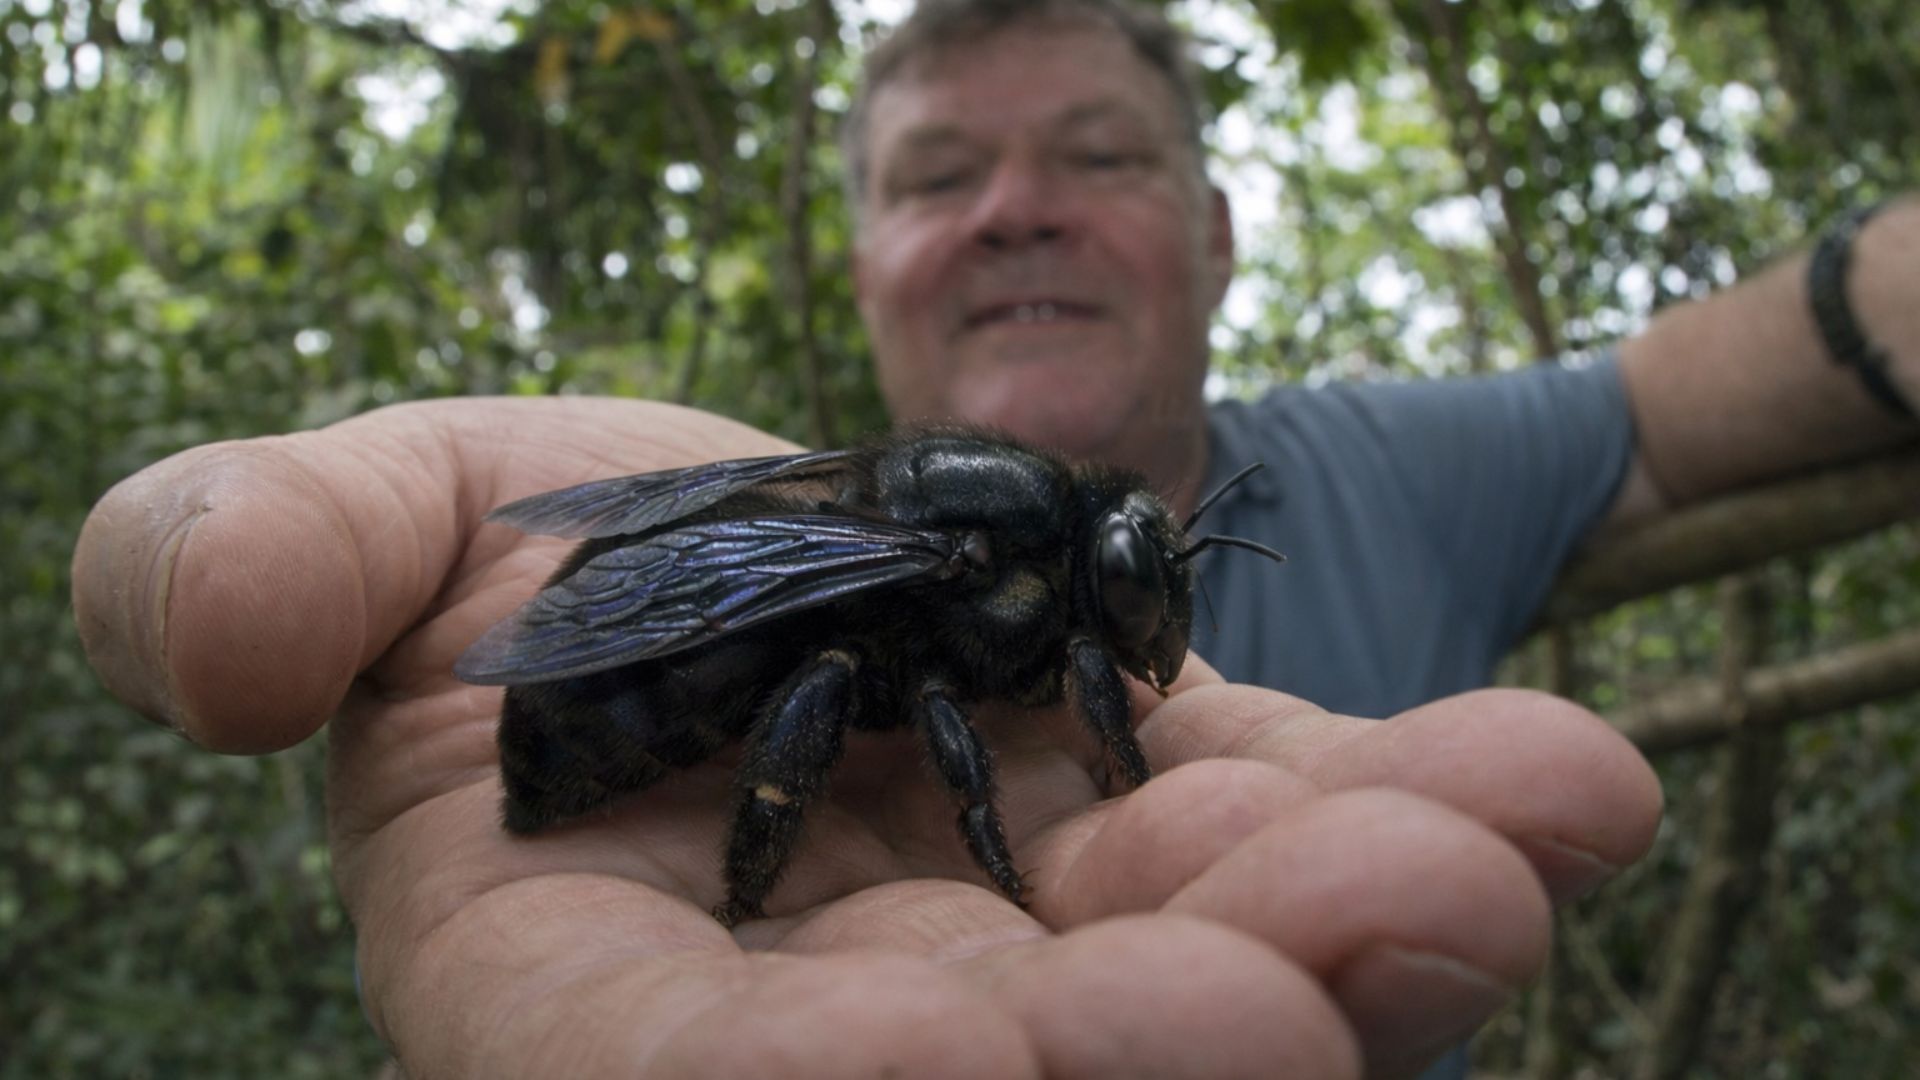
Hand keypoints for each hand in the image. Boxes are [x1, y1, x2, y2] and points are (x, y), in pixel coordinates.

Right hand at [73, 398, 1661, 1078]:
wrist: (707, 535)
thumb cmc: (502, 560)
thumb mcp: (351, 528)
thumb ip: (257, 564)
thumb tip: (222, 640)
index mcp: (596, 985)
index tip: (974, 1063)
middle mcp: (839, 1003)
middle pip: (1001, 1074)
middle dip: (1154, 1048)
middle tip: (1324, 990)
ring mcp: (1029, 921)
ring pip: (1189, 970)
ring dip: (1349, 937)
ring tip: (1495, 861)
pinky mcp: (1164, 821)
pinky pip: (1292, 838)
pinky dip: (1423, 814)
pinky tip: (1563, 784)